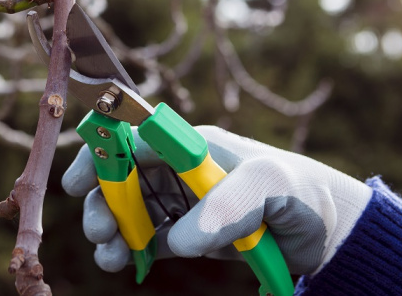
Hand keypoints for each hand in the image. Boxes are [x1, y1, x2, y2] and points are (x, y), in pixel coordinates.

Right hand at [61, 125, 372, 275]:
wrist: (323, 228)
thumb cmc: (296, 189)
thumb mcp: (267, 186)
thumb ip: (225, 206)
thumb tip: (179, 240)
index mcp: (190, 144)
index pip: (133, 139)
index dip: (100, 155)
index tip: (78, 183)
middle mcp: (178, 169)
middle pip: (121, 178)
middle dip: (102, 202)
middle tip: (100, 231)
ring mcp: (180, 202)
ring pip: (128, 211)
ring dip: (111, 230)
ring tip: (110, 256)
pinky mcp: (187, 233)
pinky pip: (147, 239)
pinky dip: (130, 251)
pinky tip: (124, 264)